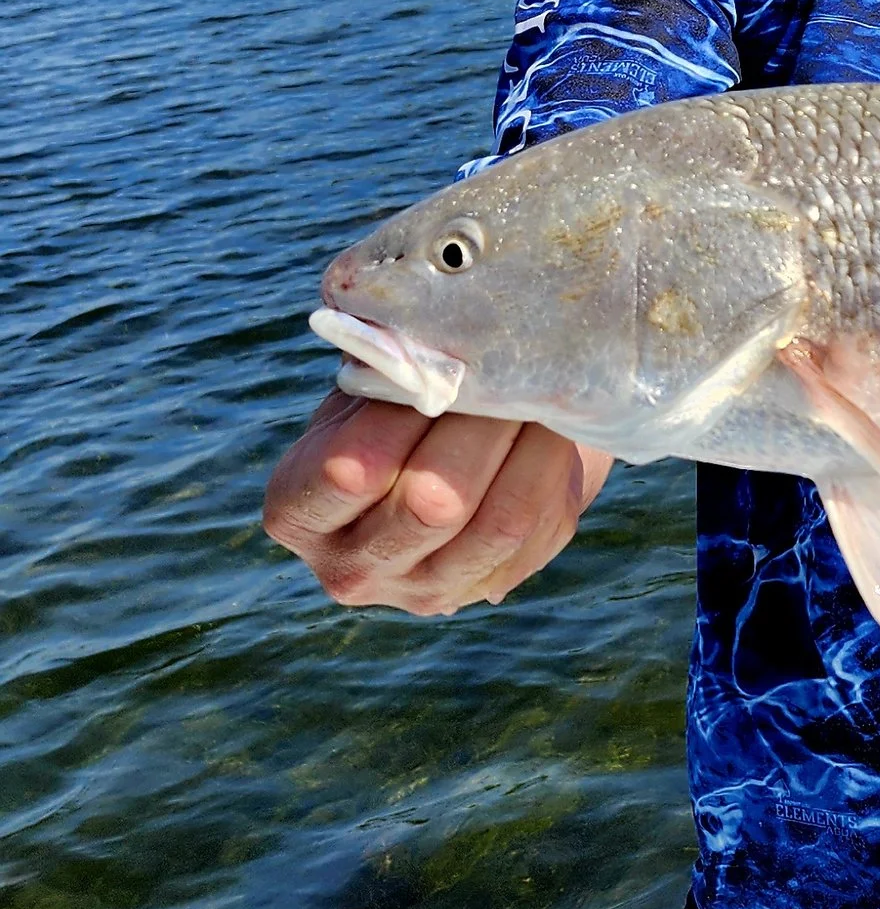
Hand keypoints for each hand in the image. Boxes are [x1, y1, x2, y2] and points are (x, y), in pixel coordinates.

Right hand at [262, 385, 610, 617]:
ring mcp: (421, 590)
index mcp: (298, 509)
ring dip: (525, 441)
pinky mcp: (487, 584)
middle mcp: (349, 568)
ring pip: (497, 518)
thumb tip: (411, 318)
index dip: (403, 414)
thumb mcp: (363, 386)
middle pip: (432, 501)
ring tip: (539, 385)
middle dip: (477, 424)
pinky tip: (553, 421)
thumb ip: (378, 361)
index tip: (441, 364)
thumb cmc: (389, 409)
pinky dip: (550, 464)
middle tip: (507, 367)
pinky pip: (535, 523)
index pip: (348, 471)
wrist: (444, 459)